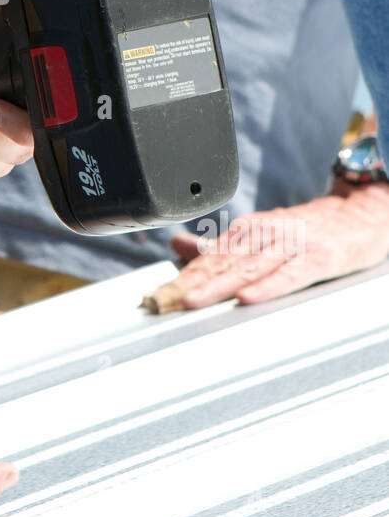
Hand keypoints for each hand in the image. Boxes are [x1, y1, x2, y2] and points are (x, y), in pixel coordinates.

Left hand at [168, 183, 388, 306]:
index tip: (157, 295)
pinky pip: (287, 276)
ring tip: (192, 300)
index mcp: (247, 231)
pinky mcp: (315, 259)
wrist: (359, 215)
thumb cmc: (307, 230)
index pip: (208, 257)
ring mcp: (290, 246)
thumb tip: (177, 246)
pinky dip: (266, 286)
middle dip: (191, 283)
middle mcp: (264, 235)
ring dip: (218, 285)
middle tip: (164, 301)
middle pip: (222, 263)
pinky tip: (246, 297)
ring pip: (247, 268)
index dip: (182, 276)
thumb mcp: (260, 233)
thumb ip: (220, 245)